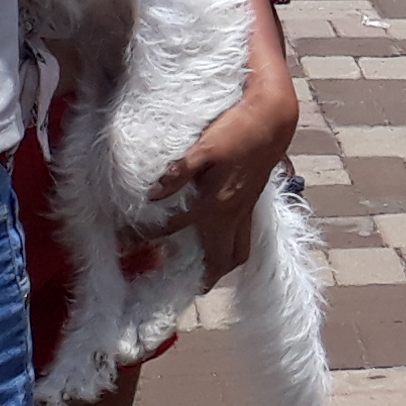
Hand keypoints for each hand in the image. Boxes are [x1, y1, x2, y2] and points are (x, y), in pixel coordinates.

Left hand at [149, 80, 296, 281]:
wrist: (272, 120)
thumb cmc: (237, 130)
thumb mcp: (204, 148)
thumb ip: (178, 173)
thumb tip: (153, 194)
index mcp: (217, 204)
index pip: (178, 228)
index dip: (153, 234)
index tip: (133, 239)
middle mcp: (234, 213)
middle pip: (224, 258)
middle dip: (208, 277)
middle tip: (189, 285)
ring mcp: (247, 209)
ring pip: (240, 251)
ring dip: (225, 266)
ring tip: (209, 272)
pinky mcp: (254, 201)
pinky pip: (246, 236)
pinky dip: (235, 248)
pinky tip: (223, 240)